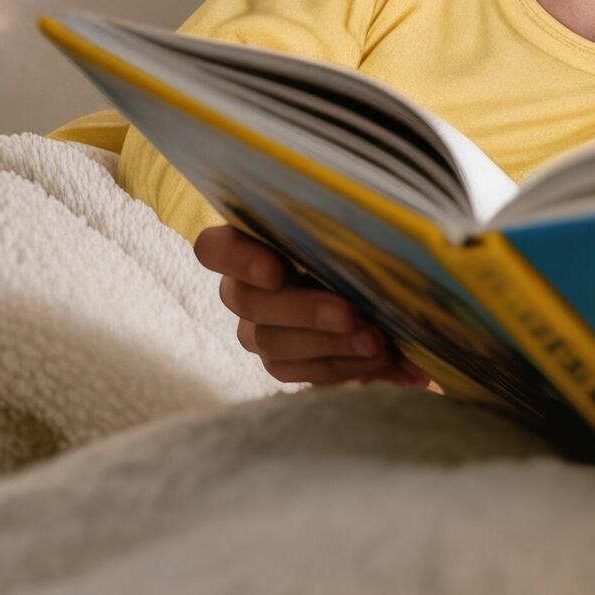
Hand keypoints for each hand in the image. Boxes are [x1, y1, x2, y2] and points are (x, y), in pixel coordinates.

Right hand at [194, 223, 426, 387]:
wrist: (380, 292)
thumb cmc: (363, 242)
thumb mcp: (358, 224)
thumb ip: (352, 223)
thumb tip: (375, 226)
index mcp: (252, 239)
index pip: (214, 249)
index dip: (237, 260)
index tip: (275, 271)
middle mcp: (243, 287)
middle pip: (248, 302)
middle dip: (305, 311)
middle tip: (351, 314)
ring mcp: (257, 329)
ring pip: (272, 343)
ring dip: (330, 343)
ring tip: (377, 341)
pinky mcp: (279, 362)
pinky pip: (297, 371)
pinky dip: (341, 365)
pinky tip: (377, 358)